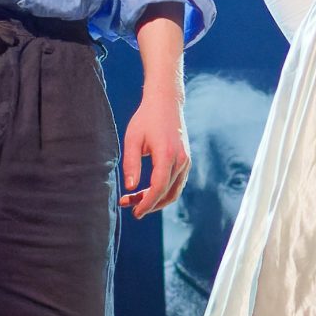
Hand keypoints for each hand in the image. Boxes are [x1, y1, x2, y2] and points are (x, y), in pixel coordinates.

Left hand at [119, 94, 189, 217]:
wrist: (166, 103)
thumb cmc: (146, 119)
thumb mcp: (133, 139)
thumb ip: (131, 163)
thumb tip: (130, 187)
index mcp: (167, 154)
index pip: (159, 187)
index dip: (147, 203)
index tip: (135, 212)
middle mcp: (181, 160)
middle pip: (167, 193)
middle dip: (149, 204)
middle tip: (129, 207)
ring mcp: (186, 162)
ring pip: (173, 191)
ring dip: (156, 200)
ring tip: (135, 200)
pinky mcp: (185, 161)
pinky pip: (176, 184)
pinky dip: (163, 192)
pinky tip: (147, 191)